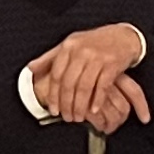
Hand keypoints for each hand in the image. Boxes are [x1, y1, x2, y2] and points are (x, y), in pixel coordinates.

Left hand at [26, 25, 149, 125]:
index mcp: (68, 46)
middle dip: (66, 104)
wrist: (123, 36)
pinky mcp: (112, 64)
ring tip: (78, 117)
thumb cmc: (95, 43)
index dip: (53, 95)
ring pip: (84, 87)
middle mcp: (81, 51)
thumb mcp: (70, 45)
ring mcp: (97, 57)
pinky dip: (97, 100)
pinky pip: (102, 86)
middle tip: (67, 117)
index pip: (56, 75)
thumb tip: (31, 68)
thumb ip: (50, 57)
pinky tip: (94, 110)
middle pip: (69, 83)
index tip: (53, 109)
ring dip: (80, 106)